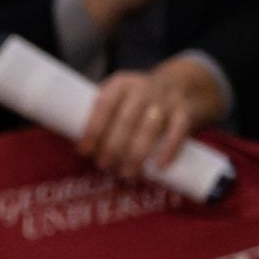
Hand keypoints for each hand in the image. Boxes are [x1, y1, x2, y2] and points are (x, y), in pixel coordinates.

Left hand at [76, 54, 226, 179]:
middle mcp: (143, 90)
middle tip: (104, 166)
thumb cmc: (134, 101)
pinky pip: (178, 132)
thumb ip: (99, 116)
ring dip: (136, 154)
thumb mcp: (115, 97)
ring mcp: (166, 101)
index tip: (84, 151)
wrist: (178, 85)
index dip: (93, 129)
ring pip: (151, 128)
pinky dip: (169, 150)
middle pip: (126, 120)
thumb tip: (73, 144)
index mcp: (120, 85)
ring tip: (126, 174)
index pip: (103, 105)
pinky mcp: (184, 113)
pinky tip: (158, 167)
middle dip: (113, 147)